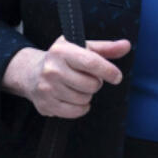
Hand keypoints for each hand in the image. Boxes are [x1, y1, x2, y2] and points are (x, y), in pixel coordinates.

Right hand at [2, 36, 130, 117]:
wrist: (31, 73)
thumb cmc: (63, 59)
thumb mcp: (82, 47)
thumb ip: (106, 48)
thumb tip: (126, 46)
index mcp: (62, 50)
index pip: (91, 62)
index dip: (108, 71)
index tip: (116, 77)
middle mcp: (52, 69)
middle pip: (91, 85)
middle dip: (95, 83)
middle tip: (87, 78)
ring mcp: (47, 88)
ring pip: (84, 99)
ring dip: (87, 95)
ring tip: (77, 86)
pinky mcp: (46, 104)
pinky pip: (76, 112)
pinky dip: (80, 107)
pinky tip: (74, 98)